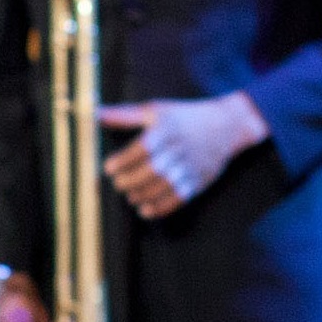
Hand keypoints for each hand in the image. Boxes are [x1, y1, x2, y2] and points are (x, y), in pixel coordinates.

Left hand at [97, 94, 267, 219]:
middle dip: (130, 181)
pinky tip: (146, 210)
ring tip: (130, 196)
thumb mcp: (156, 110)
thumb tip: (94, 113)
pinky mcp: (200, 180)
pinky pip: (180, 198)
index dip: (123, 161)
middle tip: (118, 184)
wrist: (228, 125)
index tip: (109, 168)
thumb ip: (124, 115)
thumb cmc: (185, 116)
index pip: (143, 148)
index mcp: (167, 129)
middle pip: (152, 170)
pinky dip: (161, 208)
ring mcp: (191, 166)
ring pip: (164, 186)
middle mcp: (179, 148)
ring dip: (142, 195)